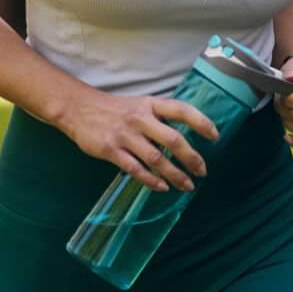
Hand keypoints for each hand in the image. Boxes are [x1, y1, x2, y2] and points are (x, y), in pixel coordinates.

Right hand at [56, 88, 219, 192]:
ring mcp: (125, 135)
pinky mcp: (111, 150)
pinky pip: (135, 169)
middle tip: (203, 171)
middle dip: (191, 158)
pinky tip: (162, 187)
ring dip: (174, 174)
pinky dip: (151, 180)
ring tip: (187, 185)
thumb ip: (159, 118)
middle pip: (173, 140)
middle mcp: (140, 119)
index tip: (215, 136)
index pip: (182, 110)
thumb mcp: (140, 104)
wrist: (78, 108)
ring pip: (156, 159)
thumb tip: (184, 138)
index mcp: (151, 104)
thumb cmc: (115, 108)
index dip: (201, 122)